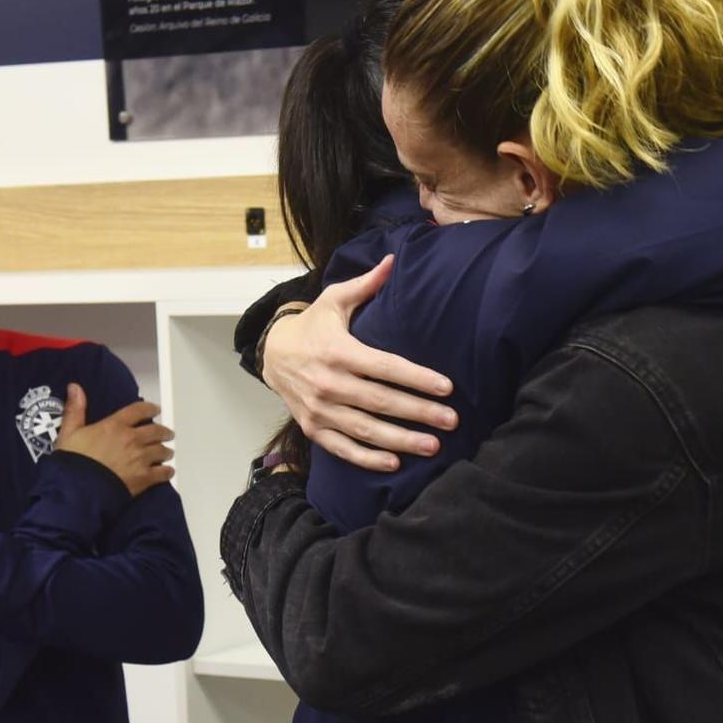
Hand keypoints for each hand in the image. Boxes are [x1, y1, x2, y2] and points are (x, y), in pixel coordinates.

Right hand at [54, 383, 175, 495]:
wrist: (79, 490)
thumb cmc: (73, 462)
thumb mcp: (68, 433)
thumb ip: (75, 409)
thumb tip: (74, 387)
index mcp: (115, 426)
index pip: (138, 411)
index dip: (149, 408)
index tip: (156, 409)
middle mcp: (132, 439)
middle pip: (156, 431)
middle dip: (163, 431)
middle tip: (167, 433)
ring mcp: (140, 459)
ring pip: (161, 450)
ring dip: (165, 450)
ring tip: (168, 452)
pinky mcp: (144, 478)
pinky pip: (162, 472)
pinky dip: (166, 471)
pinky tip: (168, 471)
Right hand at [261, 254, 457, 473]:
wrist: (271, 353)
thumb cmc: (313, 325)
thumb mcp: (335, 299)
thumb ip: (366, 284)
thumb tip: (393, 260)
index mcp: (338, 351)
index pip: (385, 367)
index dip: (417, 378)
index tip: (447, 387)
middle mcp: (328, 382)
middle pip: (381, 401)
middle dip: (419, 413)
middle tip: (451, 421)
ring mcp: (319, 409)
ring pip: (365, 429)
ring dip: (401, 440)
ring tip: (433, 446)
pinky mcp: (313, 428)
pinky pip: (342, 448)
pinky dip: (367, 458)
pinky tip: (394, 463)